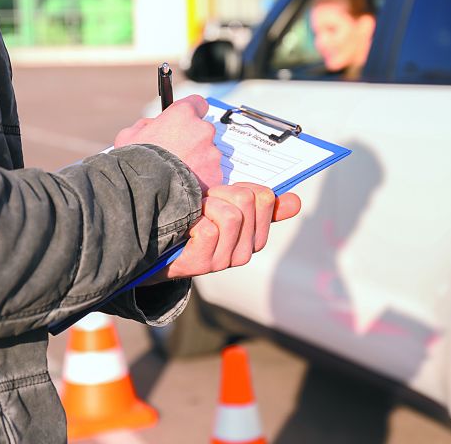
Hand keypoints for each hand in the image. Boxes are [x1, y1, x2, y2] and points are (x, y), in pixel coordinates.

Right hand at [114, 94, 221, 192]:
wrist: (146, 192)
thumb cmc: (135, 162)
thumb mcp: (129, 136)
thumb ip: (145, 125)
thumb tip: (152, 125)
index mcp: (183, 114)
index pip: (198, 103)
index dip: (191, 113)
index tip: (186, 122)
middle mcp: (202, 129)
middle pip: (203, 131)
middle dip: (193, 141)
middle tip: (177, 155)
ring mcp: (212, 153)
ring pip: (208, 155)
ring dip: (198, 162)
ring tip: (177, 175)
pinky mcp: (216, 175)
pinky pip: (211, 175)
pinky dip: (201, 181)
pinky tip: (184, 187)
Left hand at [146, 183, 300, 282]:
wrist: (155, 246)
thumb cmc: (192, 222)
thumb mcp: (227, 208)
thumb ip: (260, 206)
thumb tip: (295, 201)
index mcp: (255, 237)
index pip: (265, 198)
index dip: (241, 187)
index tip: (223, 194)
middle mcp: (244, 253)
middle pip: (248, 201)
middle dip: (222, 192)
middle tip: (204, 202)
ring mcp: (224, 261)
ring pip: (231, 215)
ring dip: (207, 205)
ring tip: (195, 212)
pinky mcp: (203, 263)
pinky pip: (210, 229)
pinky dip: (193, 220)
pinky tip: (185, 227)